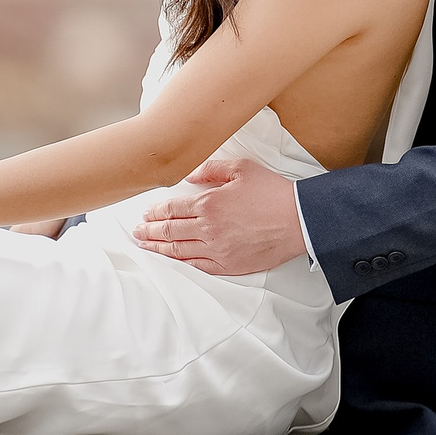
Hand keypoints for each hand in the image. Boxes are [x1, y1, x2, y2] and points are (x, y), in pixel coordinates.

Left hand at [131, 156, 306, 275]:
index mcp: (209, 203)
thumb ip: (210, 169)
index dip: (154, 211)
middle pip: (169, 230)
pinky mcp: (228, 264)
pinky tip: (171, 260)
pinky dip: (180, 263)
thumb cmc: (272, 193)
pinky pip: (197, 266)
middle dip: (149, 230)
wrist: (298, 220)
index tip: (145, 213)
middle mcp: (208, 228)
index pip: (171, 208)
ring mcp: (217, 249)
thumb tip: (190, 175)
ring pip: (178, 250)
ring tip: (145, 245)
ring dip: (158, 247)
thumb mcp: (240, 169)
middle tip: (137, 231)